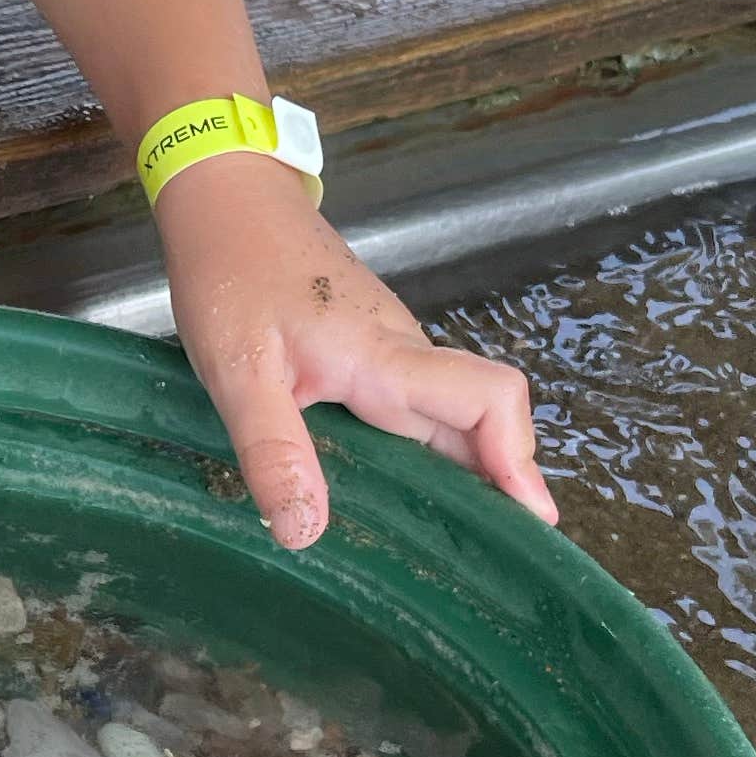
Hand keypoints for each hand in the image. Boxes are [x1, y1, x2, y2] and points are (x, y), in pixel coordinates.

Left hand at [156, 159, 553, 549]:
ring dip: (470, 470)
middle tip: (497, 560)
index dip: (519, 461)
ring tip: (461, 542)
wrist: (225, 196)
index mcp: (384, 357)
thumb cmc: (229, 274)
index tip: (530, 523)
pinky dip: (433, 449)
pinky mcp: (369, 348)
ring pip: (454, 413)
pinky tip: (405, 491)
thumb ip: (273, 449)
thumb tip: (307, 532)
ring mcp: (390, 348)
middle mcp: (403, 353)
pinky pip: (420, 404)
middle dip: (502, 484)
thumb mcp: (235, 371)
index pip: (490, 399)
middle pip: (484, 418)